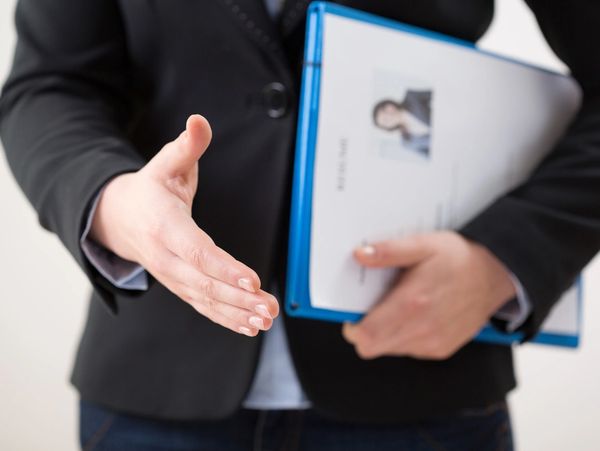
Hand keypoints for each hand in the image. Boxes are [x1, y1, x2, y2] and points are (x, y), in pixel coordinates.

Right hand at [90, 115, 277, 336]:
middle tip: (269, 307)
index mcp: (163, 225)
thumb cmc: (149, 190)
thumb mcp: (165, 163)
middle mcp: (165, 256)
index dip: (223, 267)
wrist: (119, 218)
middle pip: (203, 282)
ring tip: (265, 319)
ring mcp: (171, 275)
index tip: (252, 280)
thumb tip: (199, 120)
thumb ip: (187, 146)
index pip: (195, 250)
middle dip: (238, 298)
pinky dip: (225, 318)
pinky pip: (202, 306)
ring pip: (205, 299)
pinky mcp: (179, 285)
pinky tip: (249, 326)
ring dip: (236, 313)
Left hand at [342, 231, 515, 359]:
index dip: (353, 327)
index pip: (365, 337)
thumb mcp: (423, 244)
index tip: (354, 311)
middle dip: (366, 330)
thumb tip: (360, 255)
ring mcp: (433, 343)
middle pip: (372, 347)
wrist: (497, 274)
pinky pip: (408, 349)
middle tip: (373, 307)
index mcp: (412, 304)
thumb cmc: (458, 257)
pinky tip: (415, 314)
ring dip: (385, 332)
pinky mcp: (442, 349)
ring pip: (389, 349)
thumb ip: (389, 251)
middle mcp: (422, 330)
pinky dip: (403, 335)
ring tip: (398, 305)